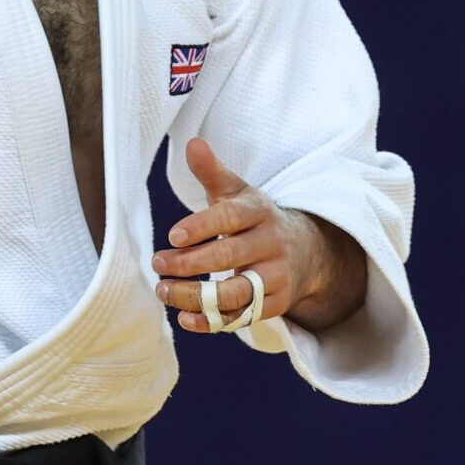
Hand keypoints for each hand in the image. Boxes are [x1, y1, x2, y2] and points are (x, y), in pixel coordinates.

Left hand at [150, 139, 322, 332]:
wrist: (306, 251)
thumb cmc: (256, 219)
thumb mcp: (238, 193)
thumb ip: (212, 172)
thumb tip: (192, 143)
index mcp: (258, 212)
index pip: (230, 218)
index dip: (201, 227)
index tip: (171, 237)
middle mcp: (269, 244)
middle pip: (228, 257)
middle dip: (189, 263)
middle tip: (157, 264)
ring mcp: (275, 277)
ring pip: (235, 293)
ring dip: (195, 296)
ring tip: (163, 291)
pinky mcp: (275, 304)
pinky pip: (242, 317)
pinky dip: (212, 322)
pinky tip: (185, 319)